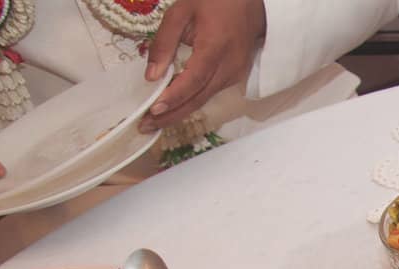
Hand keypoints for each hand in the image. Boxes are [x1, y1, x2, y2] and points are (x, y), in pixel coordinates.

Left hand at [140, 0, 266, 131]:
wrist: (251, 4)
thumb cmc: (214, 2)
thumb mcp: (181, 12)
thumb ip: (164, 42)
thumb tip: (152, 75)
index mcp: (214, 47)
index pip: (193, 80)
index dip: (173, 97)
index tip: (153, 109)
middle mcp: (228, 67)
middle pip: (198, 98)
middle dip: (172, 115)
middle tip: (146, 126)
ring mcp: (234, 75)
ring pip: (204, 99)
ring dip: (179, 112)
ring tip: (155, 120)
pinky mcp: (235, 78)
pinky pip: (210, 93)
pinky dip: (191, 102)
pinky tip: (174, 107)